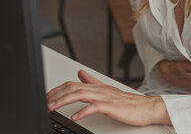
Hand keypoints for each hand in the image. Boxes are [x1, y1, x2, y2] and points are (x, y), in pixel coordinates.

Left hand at [46, 70, 170, 125]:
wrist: (146, 107)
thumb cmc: (128, 102)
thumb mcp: (106, 90)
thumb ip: (92, 82)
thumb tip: (80, 74)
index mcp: (96, 87)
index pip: (72, 84)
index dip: (57, 89)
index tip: (46, 96)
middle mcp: (99, 89)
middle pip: (73, 88)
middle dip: (56, 95)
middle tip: (44, 102)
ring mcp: (105, 97)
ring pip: (80, 95)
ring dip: (64, 101)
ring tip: (52, 107)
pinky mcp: (111, 106)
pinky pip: (94, 107)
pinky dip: (83, 112)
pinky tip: (74, 116)